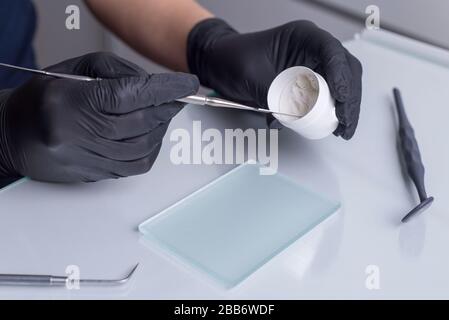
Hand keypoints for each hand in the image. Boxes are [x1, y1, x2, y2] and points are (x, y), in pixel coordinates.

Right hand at [0, 52, 198, 181]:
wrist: (13, 135)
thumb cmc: (44, 97)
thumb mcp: (77, 70)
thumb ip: (119, 73)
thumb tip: (156, 86)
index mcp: (72, 102)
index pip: (130, 95)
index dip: (165, 89)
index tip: (188, 84)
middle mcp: (78, 134)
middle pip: (141, 123)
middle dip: (167, 108)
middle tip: (176, 98)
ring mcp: (87, 159)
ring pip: (143, 147)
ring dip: (161, 129)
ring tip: (161, 114)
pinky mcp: (93, 175)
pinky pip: (135, 167)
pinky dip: (151, 149)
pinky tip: (150, 135)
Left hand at [188, 19, 361, 138]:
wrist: (219, 64)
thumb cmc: (232, 59)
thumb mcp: (251, 75)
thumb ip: (275, 92)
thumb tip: (297, 113)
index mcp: (302, 36)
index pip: (332, 53)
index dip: (342, 77)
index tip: (341, 100)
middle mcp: (312, 49)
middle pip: (345, 70)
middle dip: (349, 98)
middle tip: (344, 123)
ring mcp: (311, 65)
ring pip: (341, 84)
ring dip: (344, 107)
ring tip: (341, 129)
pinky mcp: (307, 82)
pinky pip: (325, 96)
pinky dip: (328, 112)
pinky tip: (328, 126)